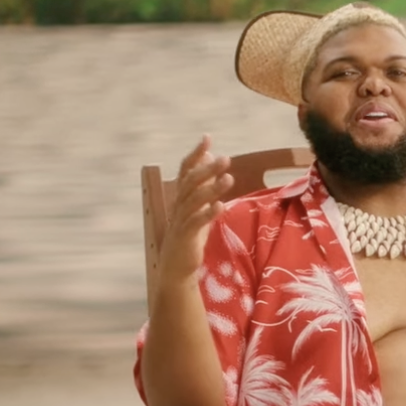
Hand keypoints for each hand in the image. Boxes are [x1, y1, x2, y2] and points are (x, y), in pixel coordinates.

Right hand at [160, 134, 232, 283]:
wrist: (176, 267)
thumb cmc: (189, 235)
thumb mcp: (198, 208)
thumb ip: (204, 185)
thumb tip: (211, 160)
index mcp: (181, 197)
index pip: (186, 170)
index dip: (195, 154)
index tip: (207, 138)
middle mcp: (178, 205)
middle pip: (190, 182)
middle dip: (207, 169)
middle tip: (225, 158)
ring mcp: (180, 220)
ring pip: (194, 200)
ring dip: (211, 188)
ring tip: (229, 178)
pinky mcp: (186, 236)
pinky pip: (196, 222)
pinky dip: (208, 213)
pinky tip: (221, 205)